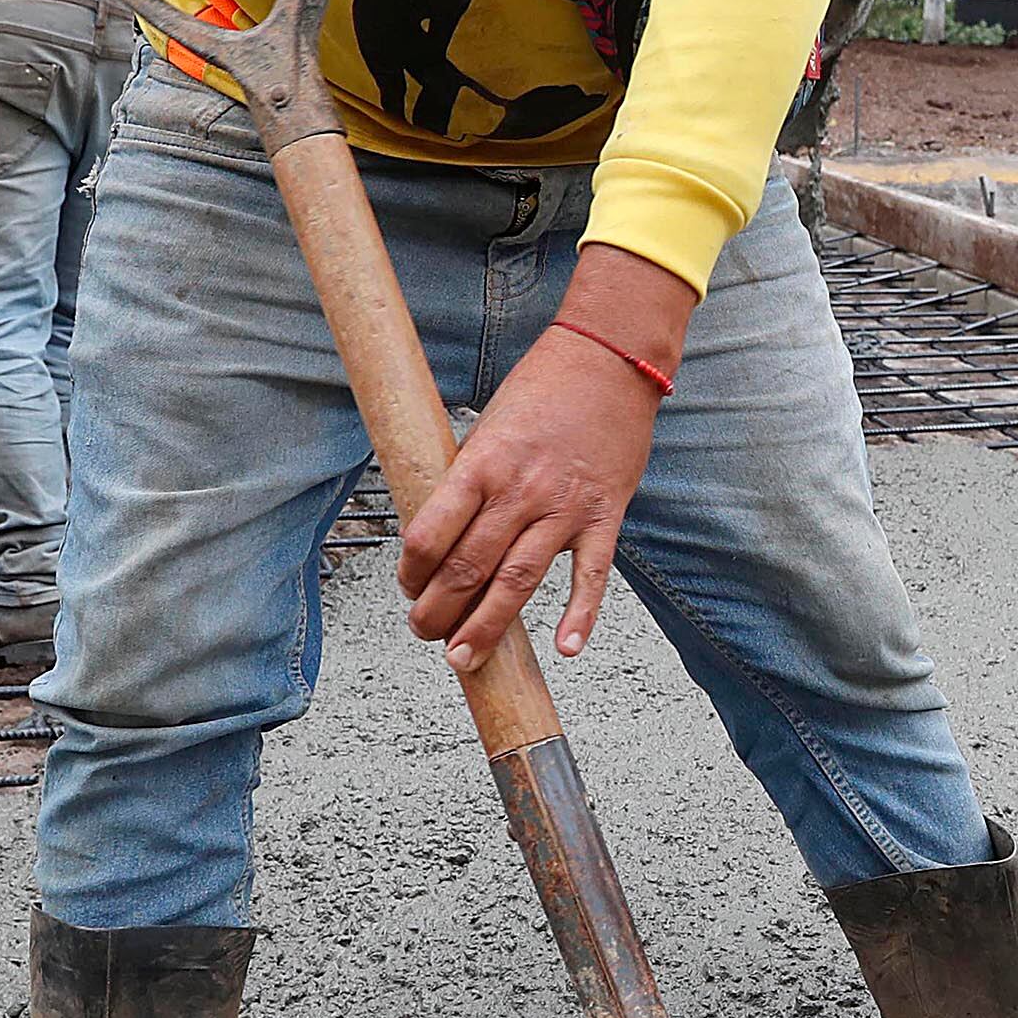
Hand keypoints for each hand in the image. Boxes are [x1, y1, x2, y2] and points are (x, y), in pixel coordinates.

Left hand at [394, 247, 693, 666]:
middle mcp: (520, 490)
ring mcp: (565, 507)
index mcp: (482, 464)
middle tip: (424, 632)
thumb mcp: (487, 426)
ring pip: (518, 582)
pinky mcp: (604, 516)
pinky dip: (581, 615)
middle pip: (469, 568)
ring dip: (487, 627)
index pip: (431, 534)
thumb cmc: (541, 388)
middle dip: (438, 611)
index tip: (406, 586)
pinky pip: (592, 575)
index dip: (410, 571)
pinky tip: (567, 648)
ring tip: (463, 657)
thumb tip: (441, 533)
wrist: (610, 360)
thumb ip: (468, 478)